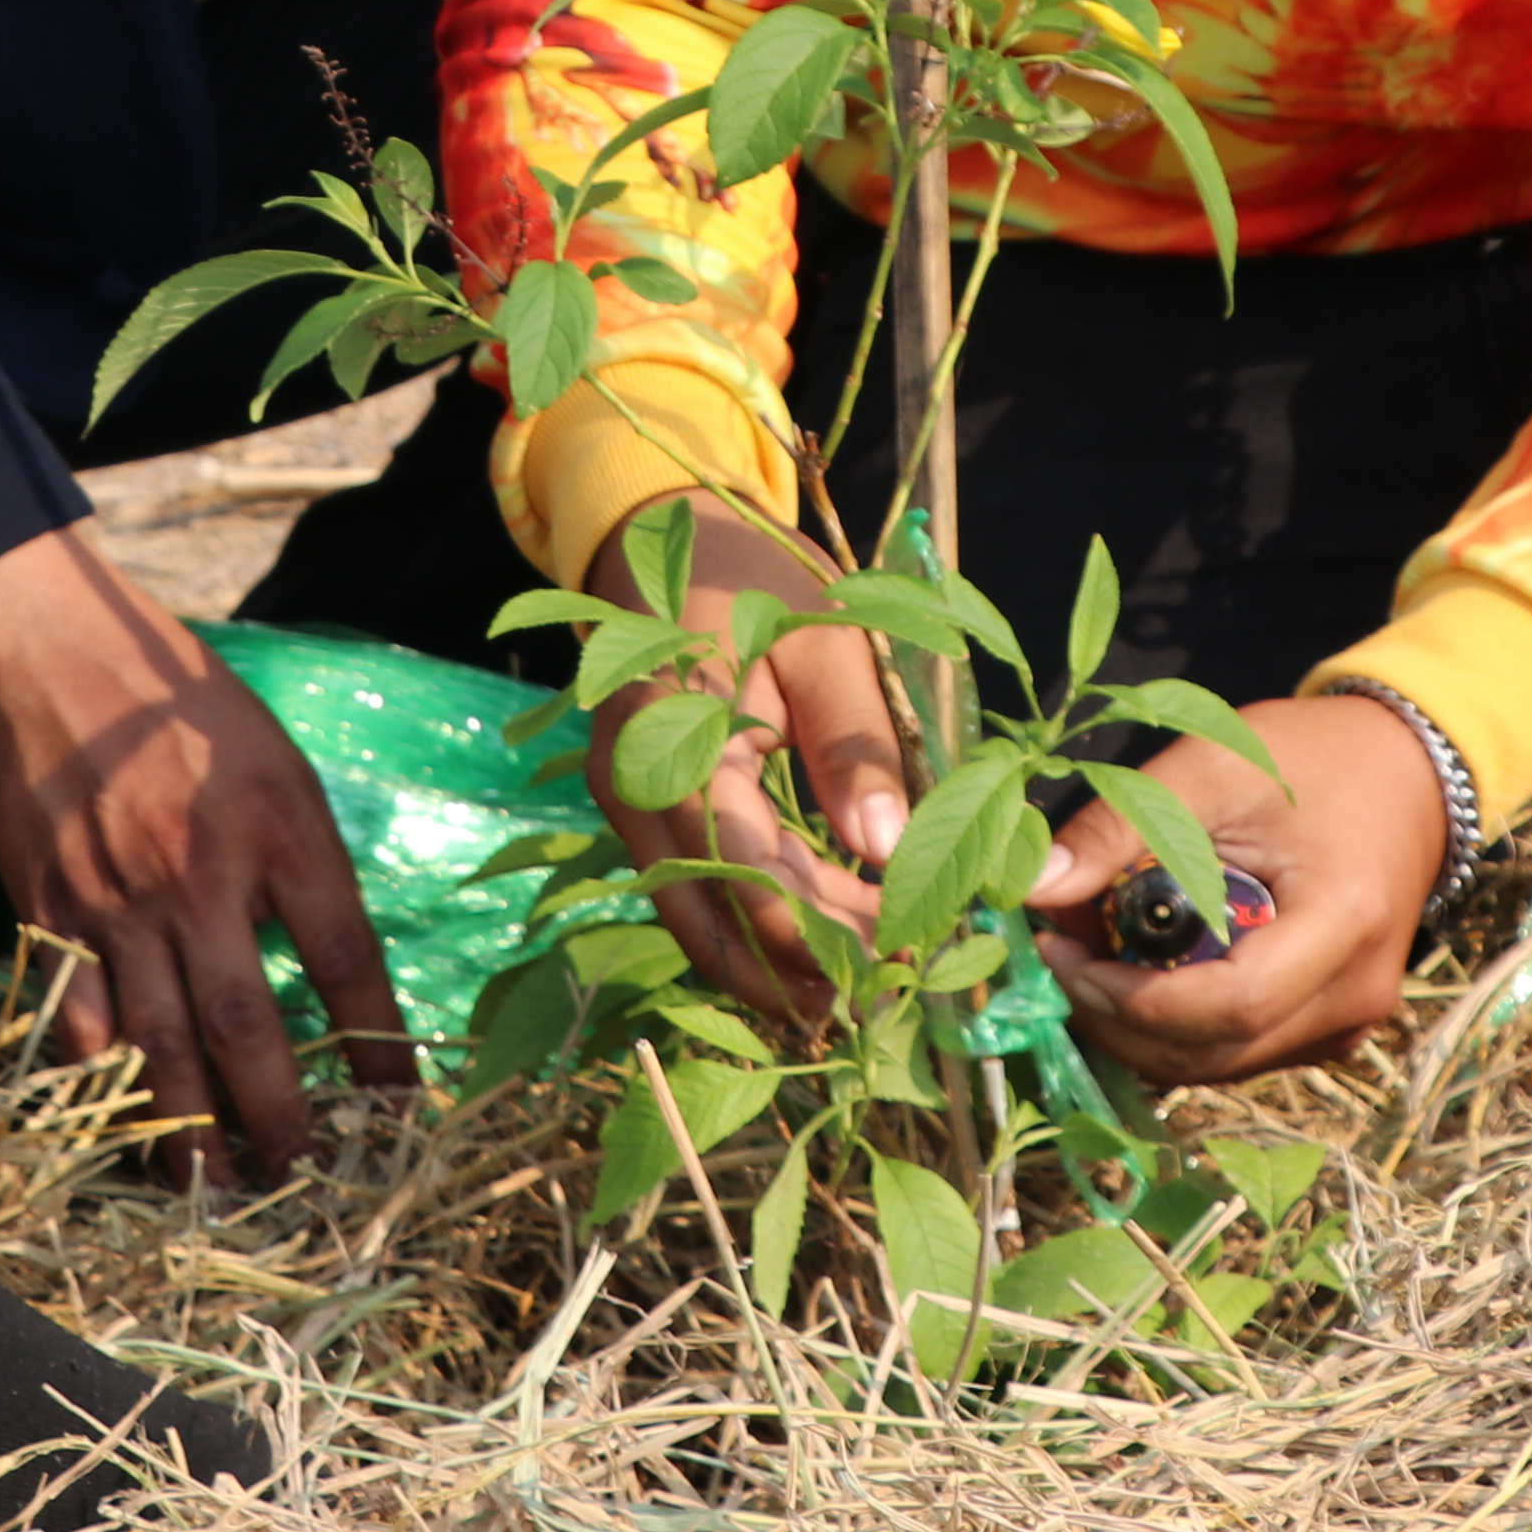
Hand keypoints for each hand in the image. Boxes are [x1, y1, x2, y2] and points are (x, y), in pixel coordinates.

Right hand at [0, 526, 405, 1177]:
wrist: (47, 653)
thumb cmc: (178, 706)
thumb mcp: (277, 765)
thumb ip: (306, 865)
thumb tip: (338, 971)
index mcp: (278, 826)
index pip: (345, 957)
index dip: (379, 1044)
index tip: (402, 1112)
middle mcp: (200, 874)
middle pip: (248, 1025)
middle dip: (282, 1119)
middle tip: (309, 1183)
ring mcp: (117, 900)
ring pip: (158, 1043)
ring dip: (191, 1132)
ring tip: (221, 1196)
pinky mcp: (49, 912)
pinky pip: (78, 1022)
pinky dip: (104, 1085)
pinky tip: (125, 1129)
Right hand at [582, 494, 911, 1037]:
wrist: (677, 538)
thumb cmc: (760, 580)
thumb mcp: (828, 641)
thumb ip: (855, 742)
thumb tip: (887, 848)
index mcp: (674, 738)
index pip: (743, 867)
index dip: (818, 927)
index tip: (899, 954)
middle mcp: (634, 785)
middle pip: (711, 911)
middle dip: (797, 966)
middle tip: (892, 992)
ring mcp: (631, 802)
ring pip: (699, 911)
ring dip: (775, 959)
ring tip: (864, 990)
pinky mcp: (647, 809)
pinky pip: (697, 882)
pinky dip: (756, 920)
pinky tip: (822, 945)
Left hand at [1026, 692, 1446, 1085]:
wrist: (1405, 776)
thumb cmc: (1311, 759)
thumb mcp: (1211, 767)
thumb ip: (1121, 824)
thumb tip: (1030, 888)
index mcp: (1344, 922)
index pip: (1229, 1005)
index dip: (1131, 998)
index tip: (1059, 953)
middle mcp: (1356, 994)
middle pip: (1214, 1052)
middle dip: (1116, 1018)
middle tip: (1054, 954)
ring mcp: (1346, 1025)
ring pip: (1217, 1064)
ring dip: (1136, 1026)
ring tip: (1085, 952)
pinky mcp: (1328, 1031)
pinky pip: (1236, 1051)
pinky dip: (1173, 1024)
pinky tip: (1134, 968)